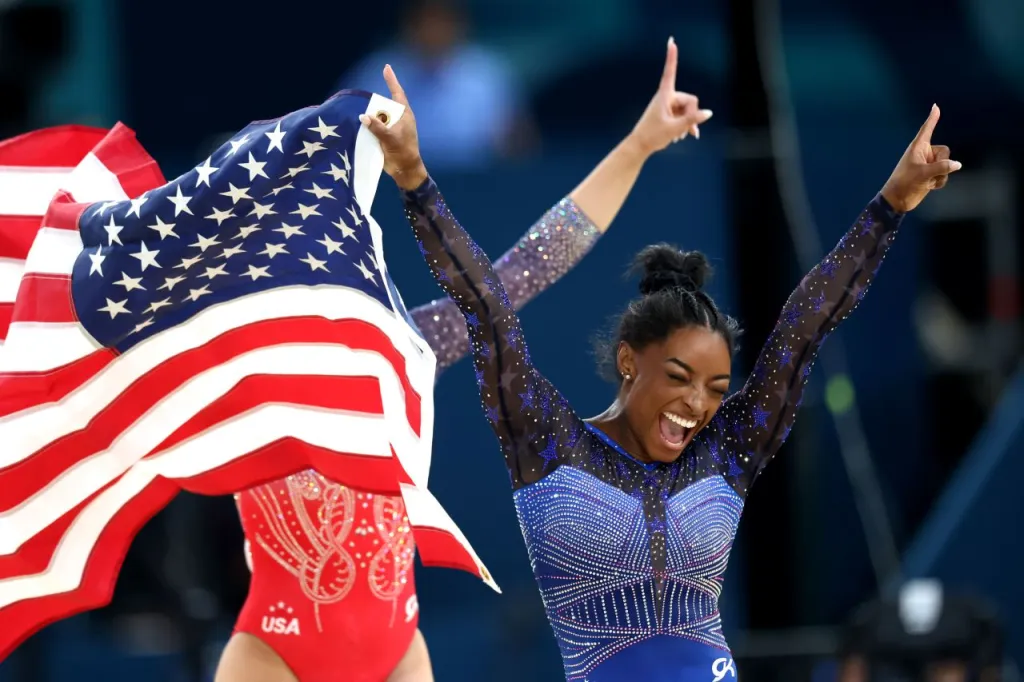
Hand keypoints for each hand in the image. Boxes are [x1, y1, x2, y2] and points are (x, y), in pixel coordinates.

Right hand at [359, 64, 427, 189]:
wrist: (404, 170)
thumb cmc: (403, 152)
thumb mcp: (390, 138)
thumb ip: (377, 127)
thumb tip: (363, 116)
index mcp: (405, 115)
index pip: (397, 93)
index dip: (391, 80)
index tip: (386, 68)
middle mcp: (398, 119)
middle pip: (384, 105)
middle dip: (375, 103)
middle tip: (364, 102)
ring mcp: (392, 127)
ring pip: (378, 116)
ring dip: (370, 115)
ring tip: (358, 112)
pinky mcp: (385, 136)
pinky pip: (375, 126)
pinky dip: (368, 125)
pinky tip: (358, 124)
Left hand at [628, 37, 712, 156]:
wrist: (640, 146)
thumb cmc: (652, 135)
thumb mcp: (674, 128)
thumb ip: (692, 120)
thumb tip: (708, 113)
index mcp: (664, 95)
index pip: (670, 72)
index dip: (672, 57)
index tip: (671, 41)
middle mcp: (668, 97)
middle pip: (690, 100)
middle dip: (690, 115)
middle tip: (681, 131)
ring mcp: (670, 105)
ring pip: (689, 109)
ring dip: (688, 123)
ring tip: (678, 136)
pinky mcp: (671, 113)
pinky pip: (685, 115)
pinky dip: (687, 125)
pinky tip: (688, 136)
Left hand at [880, 104, 961, 212]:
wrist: (898, 200)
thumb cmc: (905, 183)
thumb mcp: (923, 173)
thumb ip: (942, 167)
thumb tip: (958, 164)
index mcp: (918, 148)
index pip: (927, 129)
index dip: (932, 118)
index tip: (935, 106)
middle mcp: (924, 154)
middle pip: (945, 152)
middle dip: (942, 164)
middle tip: (927, 173)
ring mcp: (928, 164)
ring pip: (947, 165)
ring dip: (940, 175)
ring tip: (926, 182)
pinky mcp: (931, 174)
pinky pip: (945, 174)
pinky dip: (939, 181)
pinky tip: (929, 186)